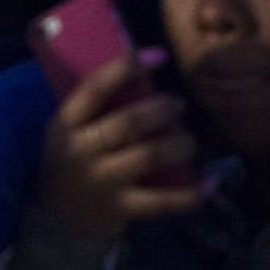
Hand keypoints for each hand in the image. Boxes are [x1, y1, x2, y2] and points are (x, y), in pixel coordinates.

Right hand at [39, 49, 201, 240]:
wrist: (59, 213)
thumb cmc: (72, 158)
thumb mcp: (70, 128)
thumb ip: (96, 105)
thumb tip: (145, 69)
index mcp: (66, 123)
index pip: (95, 88)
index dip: (127, 68)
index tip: (159, 55)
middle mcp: (81, 151)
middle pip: (130, 122)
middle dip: (163, 109)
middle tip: (178, 105)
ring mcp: (101, 181)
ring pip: (151, 155)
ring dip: (180, 143)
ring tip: (188, 139)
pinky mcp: (120, 208)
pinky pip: (163, 201)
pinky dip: (192, 193)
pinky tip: (210, 183)